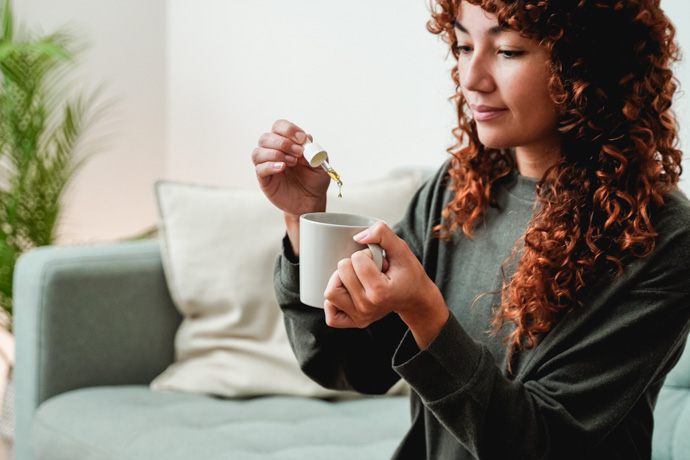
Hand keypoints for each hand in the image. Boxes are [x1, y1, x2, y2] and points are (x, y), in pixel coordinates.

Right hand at [252, 119, 329, 218]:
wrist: (311, 201)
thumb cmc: (314, 181)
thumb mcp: (320, 164)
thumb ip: (315, 150)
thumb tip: (307, 137)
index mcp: (287, 143)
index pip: (279, 127)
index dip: (288, 129)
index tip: (302, 139)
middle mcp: (274, 151)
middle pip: (266, 137)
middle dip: (283, 142)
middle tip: (298, 152)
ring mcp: (267, 165)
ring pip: (258, 151)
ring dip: (276, 153)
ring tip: (292, 162)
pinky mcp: (264, 179)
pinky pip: (259, 168)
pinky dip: (270, 166)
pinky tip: (282, 168)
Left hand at [323, 222, 449, 348]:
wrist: (416, 299)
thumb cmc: (408, 274)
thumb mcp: (401, 249)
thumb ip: (382, 234)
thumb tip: (358, 236)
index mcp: (380, 291)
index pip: (356, 259)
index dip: (367, 254)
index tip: (380, 262)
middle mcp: (368, 307)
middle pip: (341, 272)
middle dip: (354, 264)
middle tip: (370, 270)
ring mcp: (361, 317)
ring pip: (331, 293)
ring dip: (339, 279)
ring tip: (357, 279)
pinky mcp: (355, 322)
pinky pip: (331, 316)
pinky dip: (333, 302)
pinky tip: (346, 292)